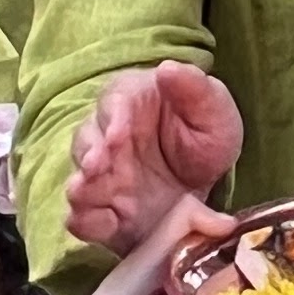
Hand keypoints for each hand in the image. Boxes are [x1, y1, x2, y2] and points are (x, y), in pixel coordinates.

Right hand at [64, 61, 245, 252]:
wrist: (208, 183)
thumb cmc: (206, 134)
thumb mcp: (214, 110)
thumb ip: (194, 88)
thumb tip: (168, 69)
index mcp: (130, 101)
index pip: (114, 102)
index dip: (114, 118)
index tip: (120, 136)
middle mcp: (107, 138)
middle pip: (87, 141)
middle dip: (90, 155)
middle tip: (98, 166)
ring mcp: (103, 178)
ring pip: (80, 178)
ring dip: (82, 187)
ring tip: (85, 193)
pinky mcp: (104, 212)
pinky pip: (84, 217)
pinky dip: (88, 222)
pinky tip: (104, 225)